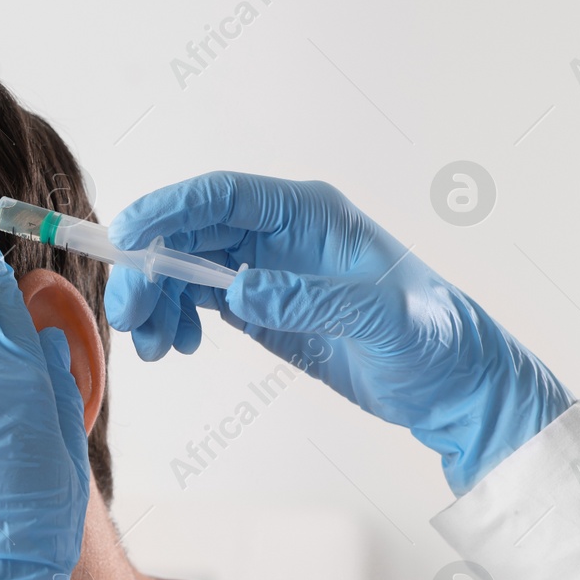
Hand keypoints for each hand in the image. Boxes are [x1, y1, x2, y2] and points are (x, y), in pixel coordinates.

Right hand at [104, 171, 572, 494]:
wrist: (454, 384)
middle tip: (129, 315)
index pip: (221, 195)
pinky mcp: (261, 304)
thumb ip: (311, 300)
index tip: (125, 239)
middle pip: (188, 231)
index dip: (167, 210)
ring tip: (154, 346)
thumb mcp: (383, 320)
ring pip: (184, 265)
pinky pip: (198, 297)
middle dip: (149, 268)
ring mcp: (267, 268)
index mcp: (308, 213)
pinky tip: (178, 345)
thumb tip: (240, 291)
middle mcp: (279, 233)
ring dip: (156, 299)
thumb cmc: (436, 340)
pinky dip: (175, 317)